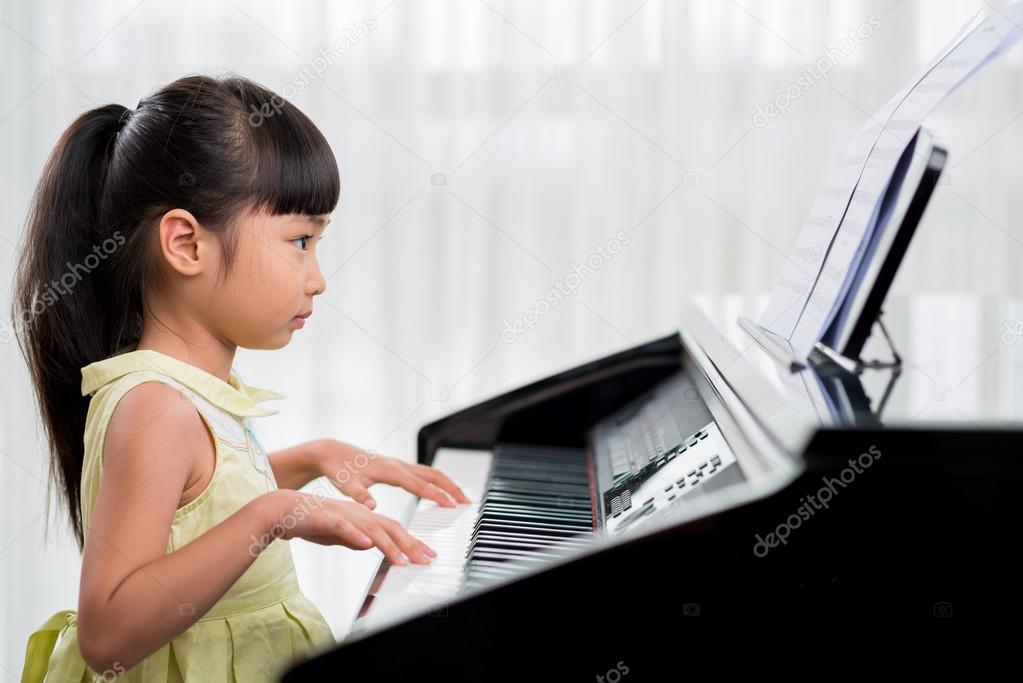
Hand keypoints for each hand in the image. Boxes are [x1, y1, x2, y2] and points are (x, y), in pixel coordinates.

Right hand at [262, 490, 436, 565]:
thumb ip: (354, 539)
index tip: (427, 556)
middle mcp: (358, 514)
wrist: (282, 509)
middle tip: (426, 559)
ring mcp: (343, 515)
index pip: (394, 530)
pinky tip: (366, 544)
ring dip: (390, 545)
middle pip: (390, 528)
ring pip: (372, 529)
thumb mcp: (338, 534)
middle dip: (411, 545)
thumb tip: (370, 545)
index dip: (412, 543)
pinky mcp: (326, 518)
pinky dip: (356, 535)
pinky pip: (343, 527)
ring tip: (403, 560)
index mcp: (362, 518)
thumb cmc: (310, 521)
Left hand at [314, 439, 470, 510]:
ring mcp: (399, 465)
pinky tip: (442, 491)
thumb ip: (359, 496)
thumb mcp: (346, 485)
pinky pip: (423, 473)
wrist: (333, 453)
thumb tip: (372, 506)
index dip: (436, 495)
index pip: (419, 485)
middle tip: (467, 502)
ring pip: (431, 472)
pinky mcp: (397, 467)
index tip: (452, 505)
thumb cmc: (339, 470)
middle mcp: (398, 465)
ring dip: (448, 484)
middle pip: (433, 474)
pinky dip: (437, 481)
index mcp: (390, 471)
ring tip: (461, 498)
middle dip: (451, 488)